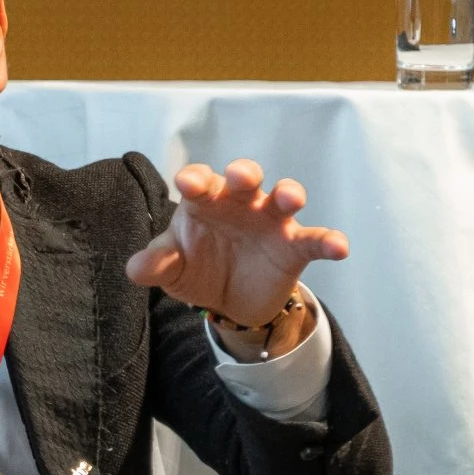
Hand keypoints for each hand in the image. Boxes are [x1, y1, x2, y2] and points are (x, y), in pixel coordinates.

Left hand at [125, 159, 348, 333]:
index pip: (200, 182)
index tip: (188, 183)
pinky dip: (328, 240)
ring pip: (283, 198)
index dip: (196, 179)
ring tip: (291, 198)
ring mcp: (270, 222)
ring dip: (289, 193)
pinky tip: (338, 246)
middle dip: (243, 174)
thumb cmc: (195, 266)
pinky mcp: (294, 247)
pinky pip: (314, 239)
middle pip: (244, 178)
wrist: (228, 300)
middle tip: (239, 178)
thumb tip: (135, 268)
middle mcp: (240, 203)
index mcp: (205, 201)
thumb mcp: (171, 269)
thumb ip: (155, 264)